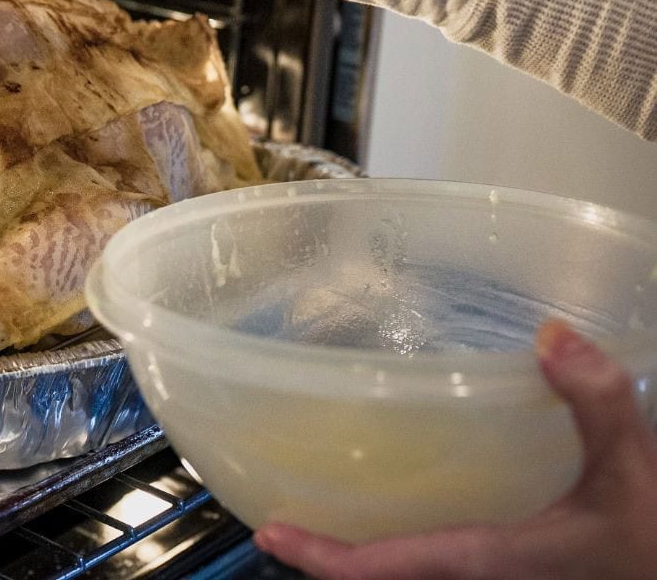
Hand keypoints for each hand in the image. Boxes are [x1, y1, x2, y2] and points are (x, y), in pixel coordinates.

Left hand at [253, 321, 656, 579]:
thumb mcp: (637, 470)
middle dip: (330, 556)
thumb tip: (552, 337)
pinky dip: (401, 547)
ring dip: (364, 553)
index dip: (324, 557)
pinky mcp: (513, 572)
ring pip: (411, 576)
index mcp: (492, 559)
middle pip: (386, 579)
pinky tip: (403, 507)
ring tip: (321, 507)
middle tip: (283, 514)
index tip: (273, 530)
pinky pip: (438, 567)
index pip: (387, 569)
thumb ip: (597, 401)